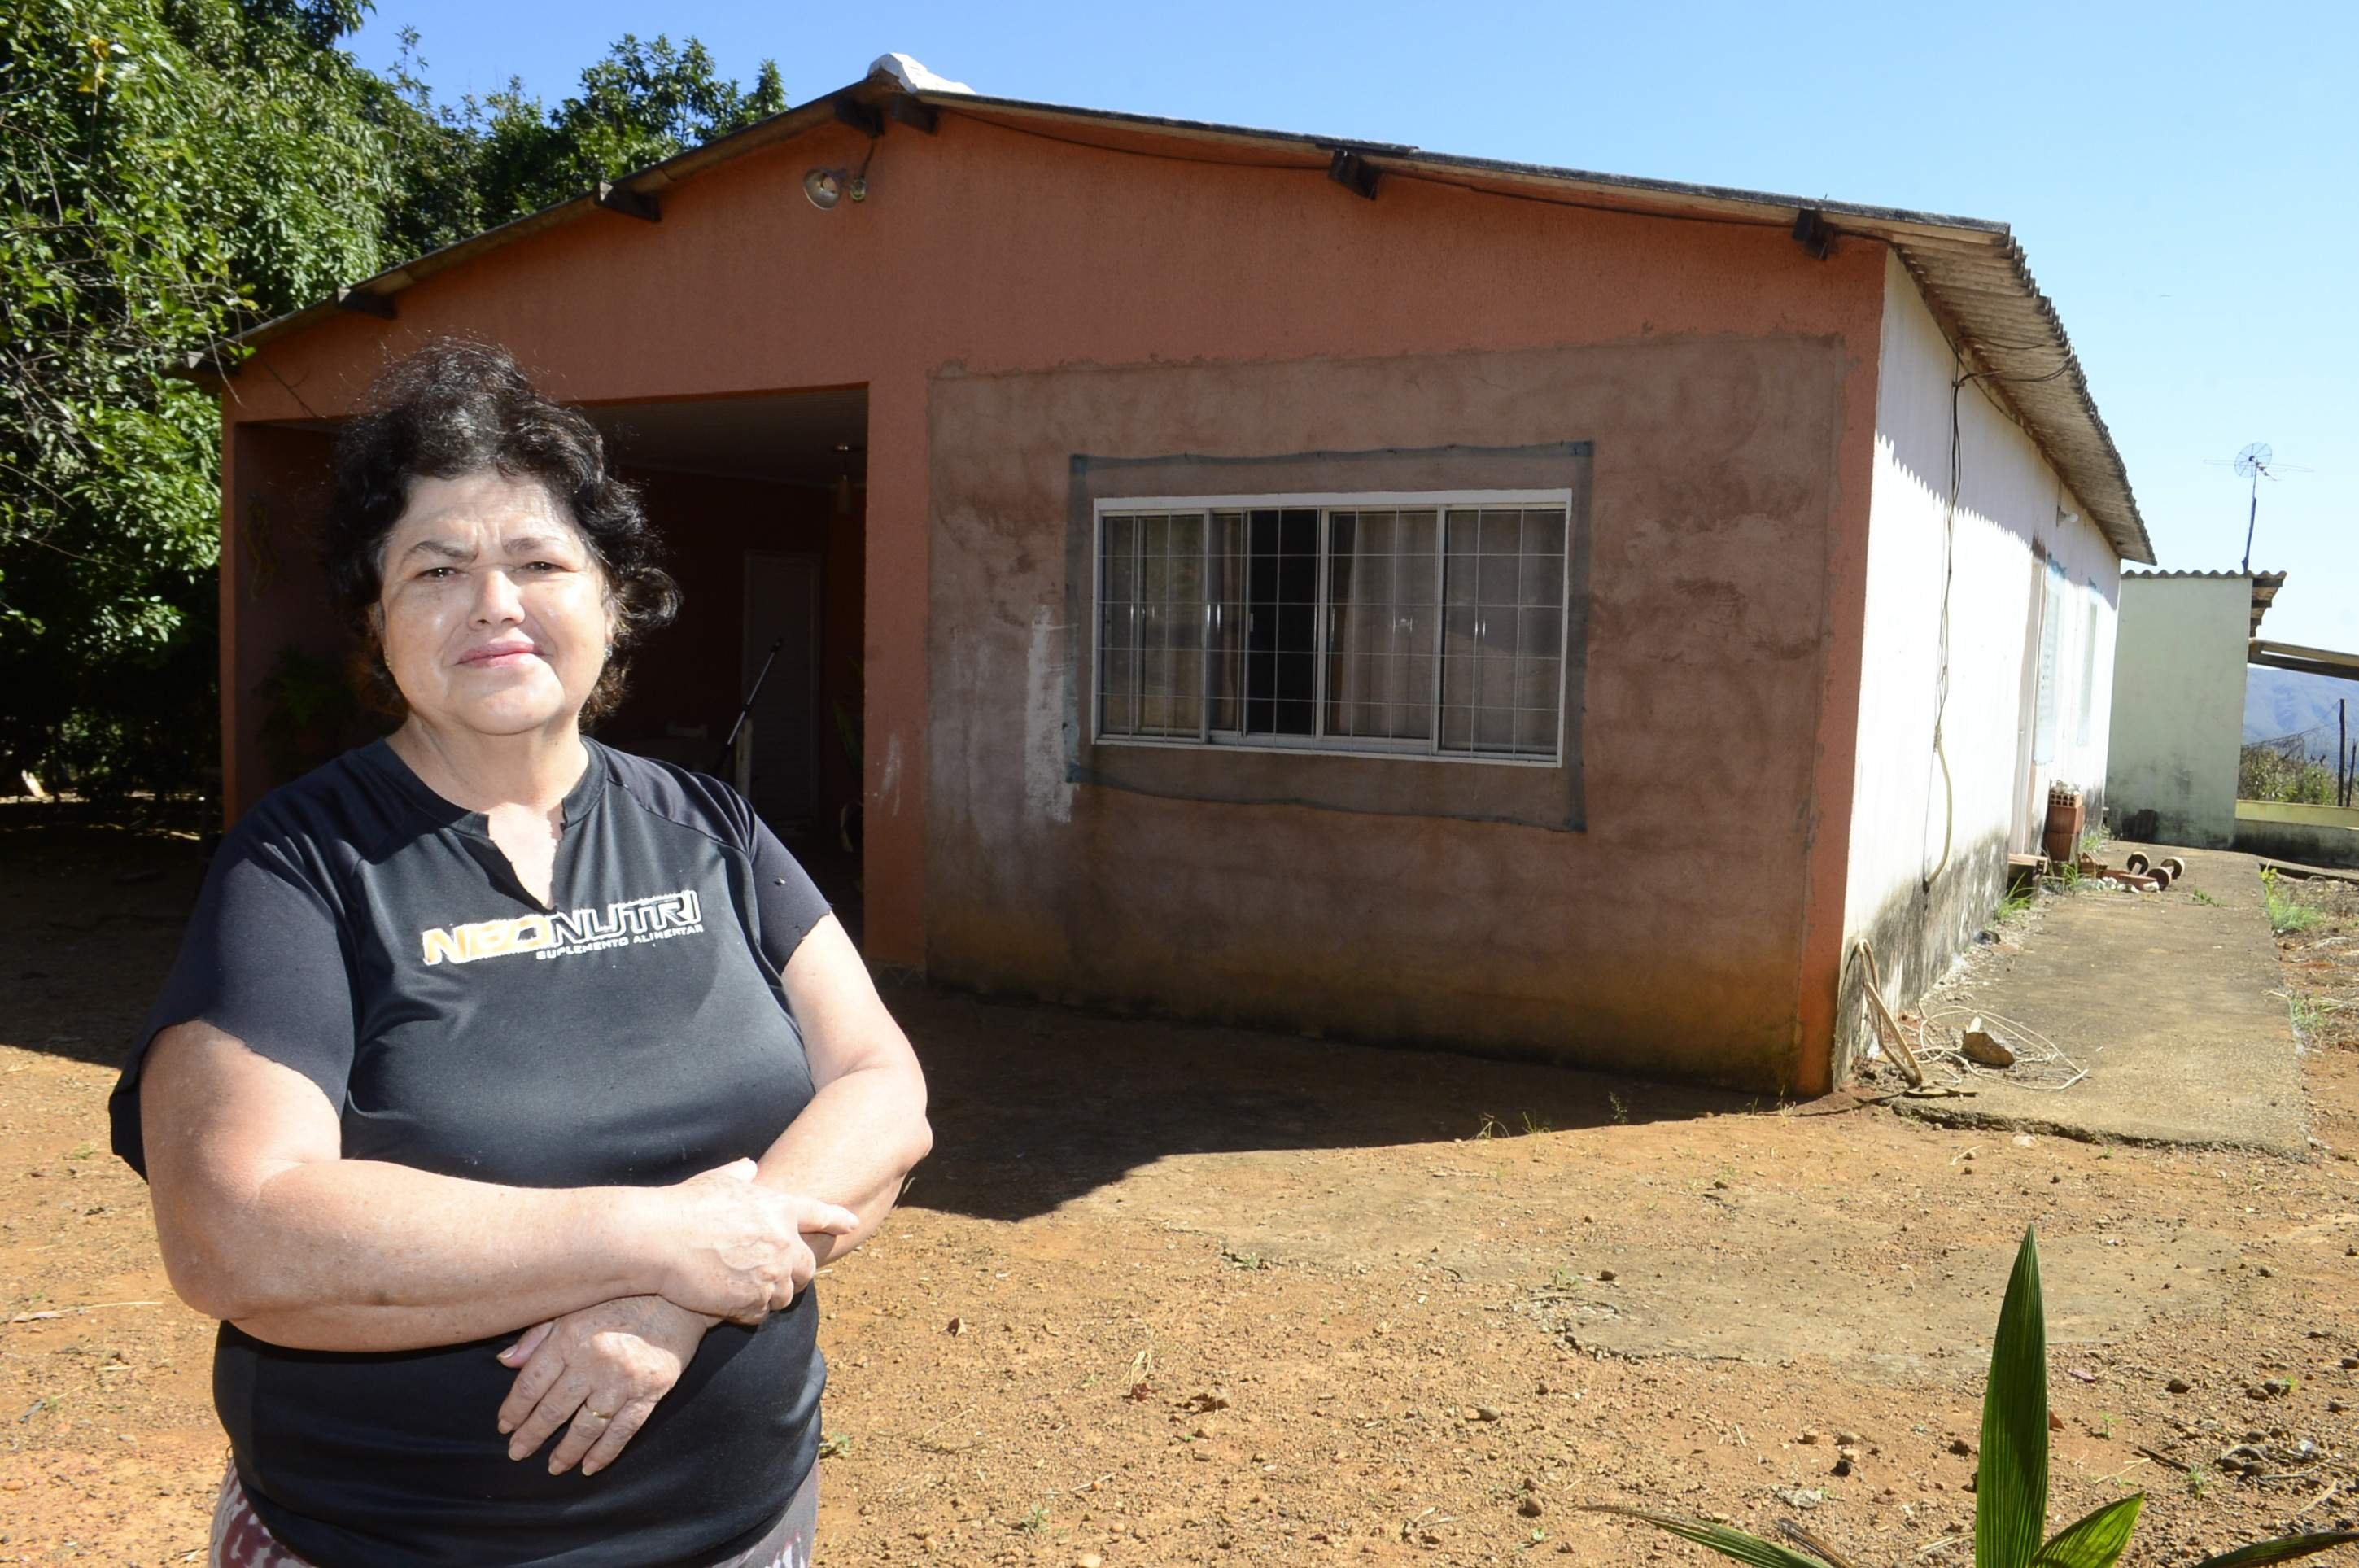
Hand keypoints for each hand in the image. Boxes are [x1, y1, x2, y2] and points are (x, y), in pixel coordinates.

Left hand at [496, 1295, 714, 1475]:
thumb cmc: (623, 1294)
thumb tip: (506, 1362)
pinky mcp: (651, 1391)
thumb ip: (540, 1334)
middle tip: (517, 1453)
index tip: (505, 1425)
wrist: (681, 1290)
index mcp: (570, 1336)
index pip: (531, 1383)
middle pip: (553, 1410)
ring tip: (553, 1467)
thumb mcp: (576, 1303)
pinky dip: (605, 1453)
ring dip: (566, 1452)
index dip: (514, 1409)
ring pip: (586, 1427)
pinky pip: (623, 1431)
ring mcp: (624, 1380)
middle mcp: (594, 1361)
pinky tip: (590, 1467)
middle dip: (531, 1436)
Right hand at [660, 1159, 859, 1323]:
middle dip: (795, 1274)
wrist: (660, 1239)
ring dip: (769, 1295)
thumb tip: (749, 1166)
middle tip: (774, 1276)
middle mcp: (783, 1241)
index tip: (851, 1224)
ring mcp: (771, 1273)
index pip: (819, 1213)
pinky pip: (760, 1313)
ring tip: (741, 1288)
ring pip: (784, 1295)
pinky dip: (748, 1311)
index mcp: (778, 1208)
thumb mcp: (716, 1181)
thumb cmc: (683, 1207)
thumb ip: (738, 1175)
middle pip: (807, 1267)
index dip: (837, 1218)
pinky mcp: (753, 1300)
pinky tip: (727, 1302)